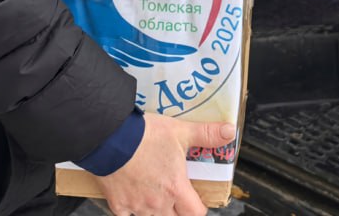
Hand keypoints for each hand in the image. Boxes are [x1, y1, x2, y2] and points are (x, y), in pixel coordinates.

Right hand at [94, 114, 235, 215]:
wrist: (109, 137)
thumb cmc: (143, 136)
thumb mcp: (180, 131)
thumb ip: (206, 134)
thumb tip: (229, 132)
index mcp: (175, 189)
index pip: (196, 213)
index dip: (198, 208)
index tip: (196, 198)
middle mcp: (157, 203)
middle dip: (178, 211)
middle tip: (175, 195)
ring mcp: (137, 206)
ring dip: (156, 210)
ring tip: (155, 193)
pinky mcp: (118, 205)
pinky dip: (132, 210)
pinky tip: (133, 196)